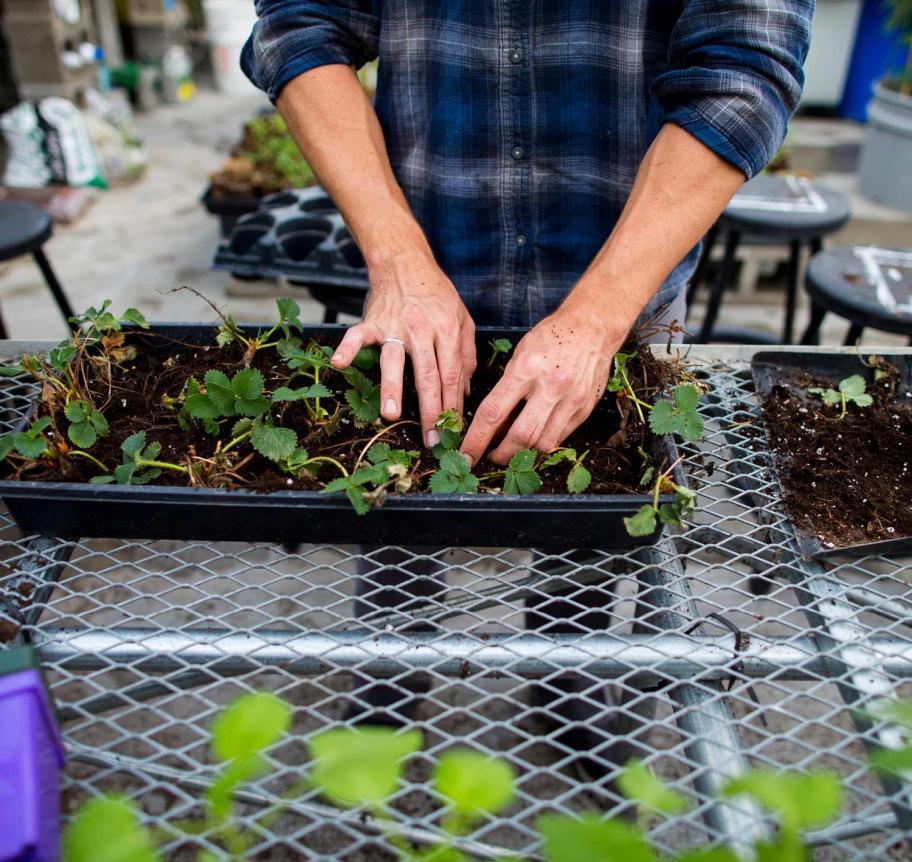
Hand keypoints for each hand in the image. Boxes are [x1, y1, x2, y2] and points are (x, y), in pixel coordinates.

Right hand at [330, 251, 475, 446]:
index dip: (453, 405)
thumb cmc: (436, 294)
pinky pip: (357, 336)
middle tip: (430, 439)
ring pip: (394, 361)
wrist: (405, 261)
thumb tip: (466, 391)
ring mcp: (395, 325)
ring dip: (392, 388)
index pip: (452, 375)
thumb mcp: (462, 318)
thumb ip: (466, 354)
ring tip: (390, 415)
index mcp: (447, 330)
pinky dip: (347, 348)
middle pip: (428, 375)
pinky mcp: (372, 321)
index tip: (453, 430)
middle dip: (430, 411)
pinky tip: (339, 364)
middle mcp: (422, 329)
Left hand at [461, 302, 625, 465]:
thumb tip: (493, 424)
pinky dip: (543, 443)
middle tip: (491, 458)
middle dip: (501, 455)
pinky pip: (560, 437)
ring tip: (512, 452)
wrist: (592, 327)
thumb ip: (507, 388)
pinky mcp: (585, 408)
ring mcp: (572, 400)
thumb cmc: (551, 337)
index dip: (477, 439)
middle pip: (521, 435)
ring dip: (523, 454)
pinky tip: (534, 441)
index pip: (494, 412)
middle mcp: (551, 387)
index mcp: (526, 369)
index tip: (466, 454)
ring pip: (543, 443)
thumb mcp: (520, 354)